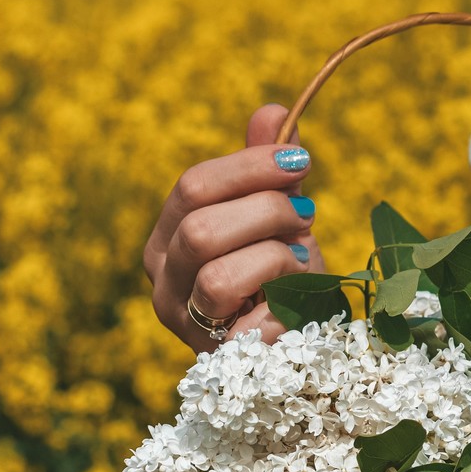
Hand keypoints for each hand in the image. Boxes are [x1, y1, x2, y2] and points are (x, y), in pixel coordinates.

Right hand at [144, 104, 326, 352]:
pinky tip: (298, 304)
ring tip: (301, 260)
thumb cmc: (281, 274)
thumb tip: (273, 111)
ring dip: (276, 260)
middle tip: (306, 215)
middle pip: (200, 228)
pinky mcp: (217, 360)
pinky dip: (286, 307)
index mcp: (168, 238)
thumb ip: (270, 171)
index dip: (250, 167)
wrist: (300, 341)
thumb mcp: (278, 217)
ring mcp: (186, 325)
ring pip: (220, 277)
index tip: (301, 160)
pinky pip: (252, 325)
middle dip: (267, 213)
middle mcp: (164, 281)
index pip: (192, 187)